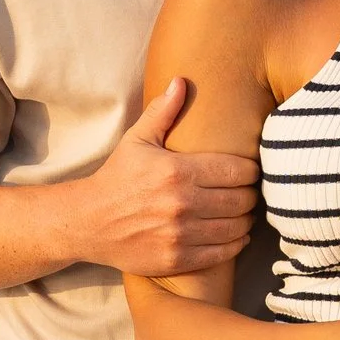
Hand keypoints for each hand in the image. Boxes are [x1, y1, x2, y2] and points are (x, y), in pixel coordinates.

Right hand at [77, 80, 257, 275]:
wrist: (87, 222)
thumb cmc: (117, 178)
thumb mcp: (137, 140)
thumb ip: (163, 111)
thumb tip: (181, 81)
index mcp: (177, 170)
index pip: (238, 170)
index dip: (251, 170)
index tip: (249, 171)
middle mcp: (181, 203)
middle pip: (242, 200)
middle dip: (250, 195)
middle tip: (248, 193)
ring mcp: (180, 234)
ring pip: (236, 227)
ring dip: (245, 220)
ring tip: (242, 213)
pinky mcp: (177, 259)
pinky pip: (222, 253)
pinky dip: (235, 244)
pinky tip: (235, 235)